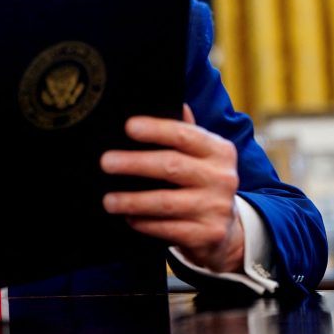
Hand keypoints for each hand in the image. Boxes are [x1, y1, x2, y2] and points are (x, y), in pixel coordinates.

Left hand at [99, 104, 244, 273]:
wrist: (228, 228)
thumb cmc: (202, 181)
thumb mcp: (201, 154)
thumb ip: (184, 130)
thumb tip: (166, 99)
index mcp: (219, 150)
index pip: (185, 135)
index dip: (156, 130)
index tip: (129, 126)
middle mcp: (222, 177)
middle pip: (172, 166)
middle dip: (134, 163)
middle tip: (106, 162)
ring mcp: (216, 207)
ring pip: (166, 202)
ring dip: (133, 200)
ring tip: (108, 200)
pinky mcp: (208, 234)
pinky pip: (169, 229)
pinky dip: (145, 223)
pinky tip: (129, 218)